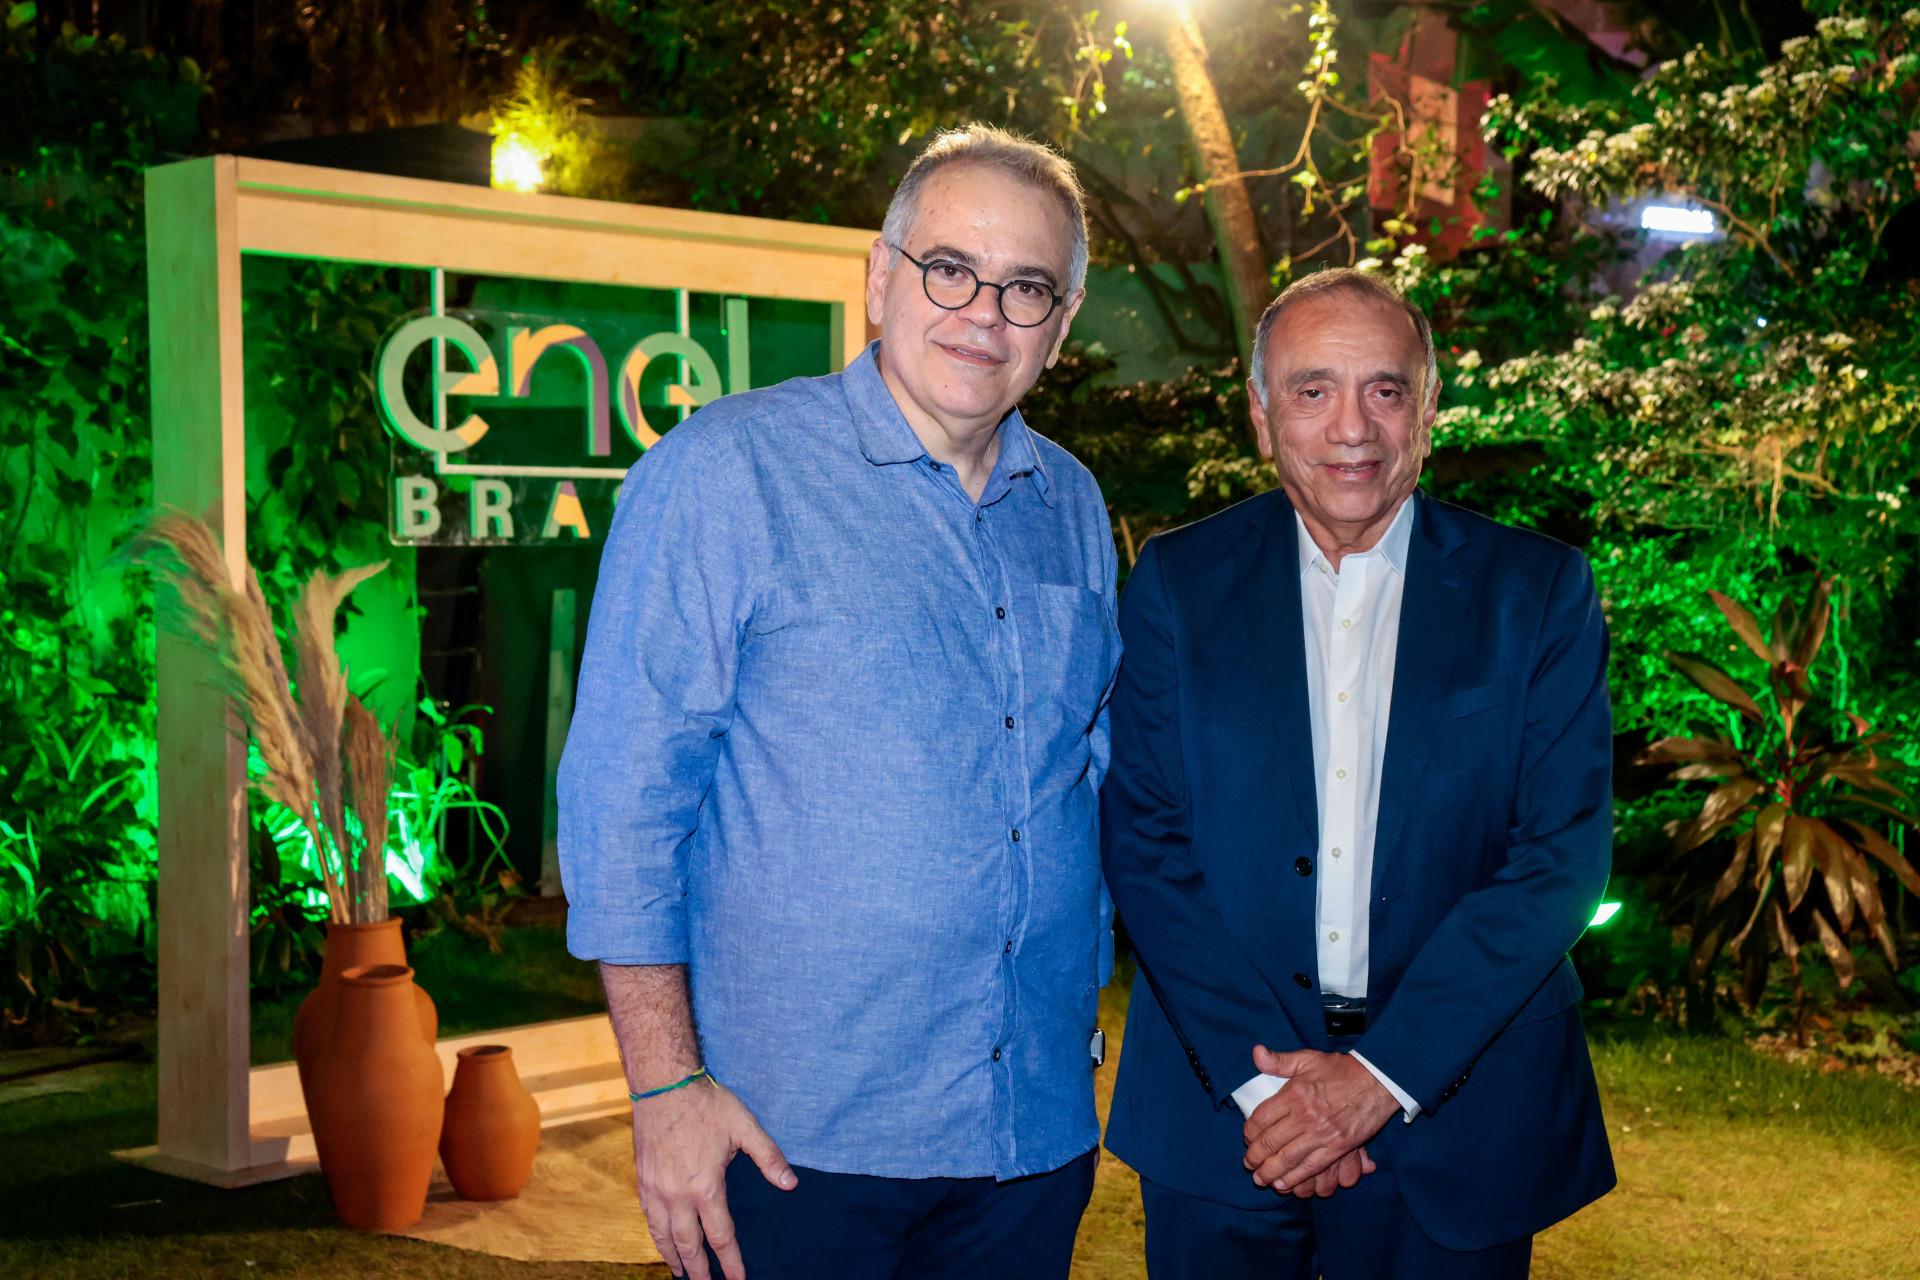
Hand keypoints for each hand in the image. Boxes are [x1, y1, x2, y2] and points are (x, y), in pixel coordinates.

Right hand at [630, 1076, 796, 1279]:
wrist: (662, 1085)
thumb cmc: (706, 1104)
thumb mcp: (745, 1126)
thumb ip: (769, 1157)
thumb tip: (791, 1183)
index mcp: (706, 1187)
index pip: (720, 1236)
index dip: (730, 1262)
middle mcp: (678, 1196)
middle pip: (688, 1246)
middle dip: (700, 1271)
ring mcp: (656, 1191)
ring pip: (664, 1237)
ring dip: (674, 1259)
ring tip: (682, 1275)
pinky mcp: (643, 1181)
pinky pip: (649, 1220)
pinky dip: (657, 1238)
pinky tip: (662, 1242)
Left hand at [1242, 1046, 1399, 1193]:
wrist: (1378, 1080)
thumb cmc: (1342, 1069)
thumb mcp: (1308, 1058)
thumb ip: (1279, 1060)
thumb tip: (1256, 1053)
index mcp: (1294, 1093)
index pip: (1261, 1117)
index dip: (1249, 1132)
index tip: (1246, 1139)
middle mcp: (1305, 1115)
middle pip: (1270, 1141)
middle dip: (1255, 1156)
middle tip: (1248, 1164)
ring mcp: (1321, 1134)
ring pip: (1287, 1158)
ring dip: (1270, 1172)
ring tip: (1260, 1178)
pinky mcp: (1338, 1148)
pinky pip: (1311, 1167)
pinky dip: (1294, 1178)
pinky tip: (1283, 1184)